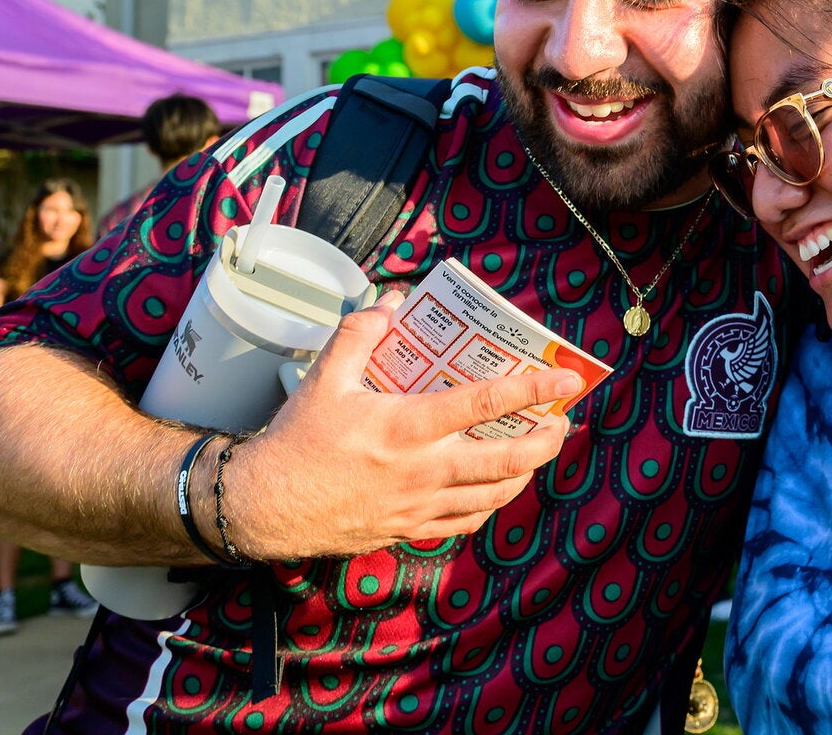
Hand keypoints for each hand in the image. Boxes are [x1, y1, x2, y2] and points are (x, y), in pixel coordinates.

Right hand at [219, 290, 580, 559]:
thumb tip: (391, 300)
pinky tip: (495, 488)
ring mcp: (418, 507)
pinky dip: (490, 504)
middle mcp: (422, 471)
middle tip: (563, 422)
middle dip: (545, 442)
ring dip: (525, 474)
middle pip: (507, 461)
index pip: (486, 403)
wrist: (264, 507)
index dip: (533, 390)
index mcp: (407, 428)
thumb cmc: (296, 441)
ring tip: (539, 451)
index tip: (567, 380)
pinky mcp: (408, 530)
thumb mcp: (324, 377)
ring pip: (493, 497)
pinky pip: (464, 522)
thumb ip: (360, 333)